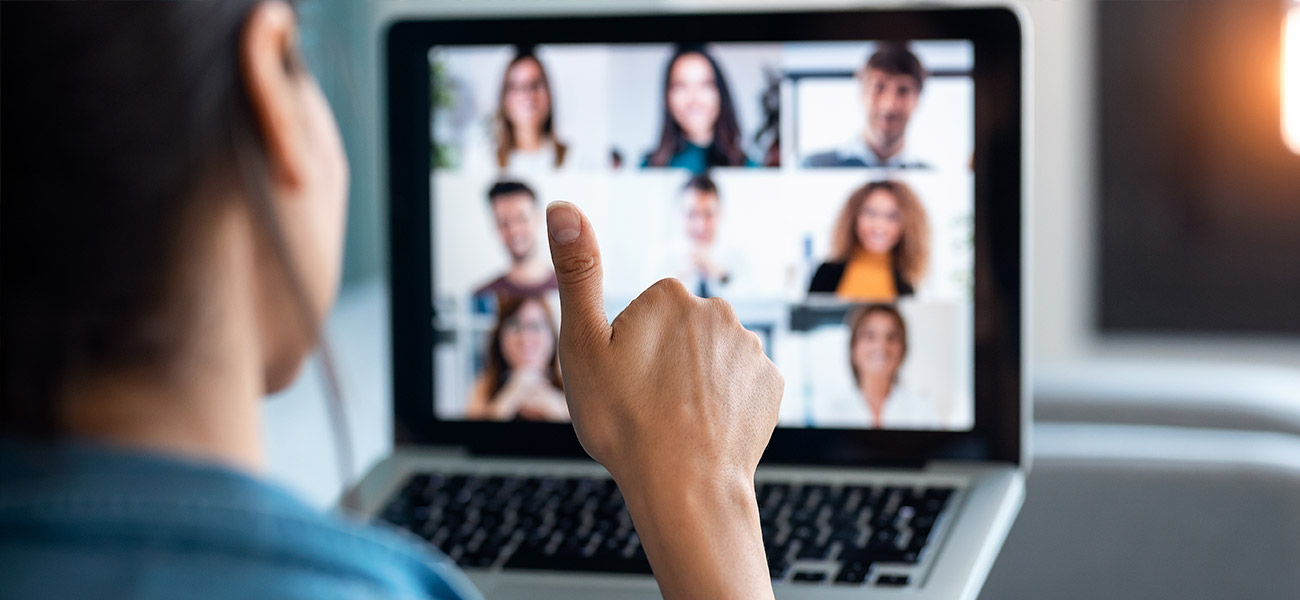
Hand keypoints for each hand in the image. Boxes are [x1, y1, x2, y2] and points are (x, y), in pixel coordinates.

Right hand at [546, 201, 781, 599]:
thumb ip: (575, 271)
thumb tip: (561, 205)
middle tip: (645, 405)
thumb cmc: (624, 419)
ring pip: (710, 361)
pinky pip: (740, 387)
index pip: (641, 314)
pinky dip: (725, 404)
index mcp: (670, 295)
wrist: (686, 486)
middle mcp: (718, 310)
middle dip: (662, 362)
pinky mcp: (772, 385)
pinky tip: (708, 430)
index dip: (624, 350)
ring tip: (675, 422)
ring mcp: (751, 348)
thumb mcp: (582, 344)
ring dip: (694, 384)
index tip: (622, 381)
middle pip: (678, 334)